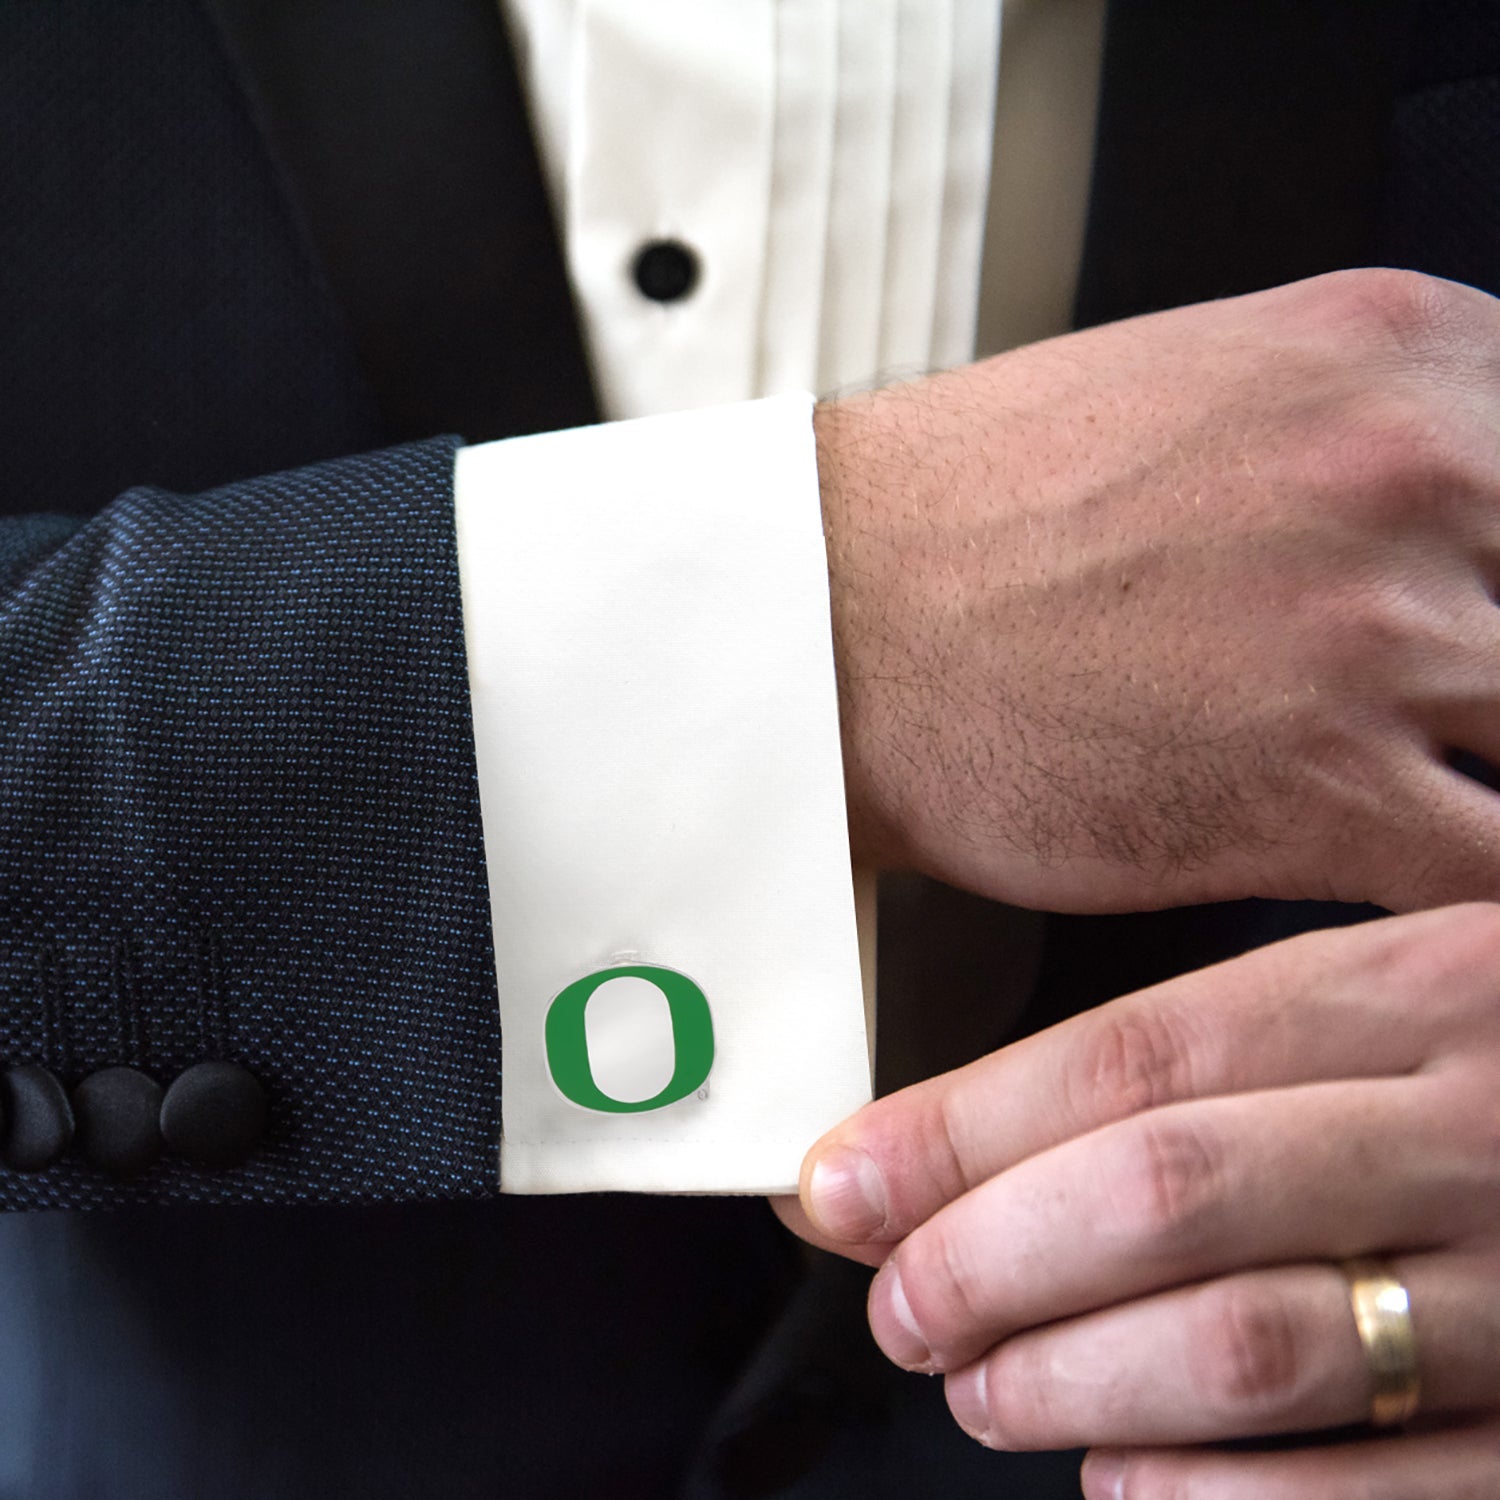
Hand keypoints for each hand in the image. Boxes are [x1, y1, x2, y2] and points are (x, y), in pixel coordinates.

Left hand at [775, 904, 1499, 1496]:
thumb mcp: (1384, 1007)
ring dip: (1072, 1379)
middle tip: (899, 1302)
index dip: (963, 1126)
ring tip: (981, 1389)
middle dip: (992, 1256)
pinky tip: (1122, 1485)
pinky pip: (1378, 1484)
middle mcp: (1476, 1122)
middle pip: (1170, 1190)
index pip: (1135, 1053)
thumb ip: (1205, 1064)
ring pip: (1251, 1342)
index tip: (843, 1182)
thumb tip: (948, 1143)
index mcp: (1414, 987)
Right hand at [818, 268, 1499, 912]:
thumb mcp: (1200, 392)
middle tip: (1470, 721)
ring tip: (1438, 794)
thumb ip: (1363, 432)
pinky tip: (1428, 901)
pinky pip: (1494, 878)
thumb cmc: (967, 518)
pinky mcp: (1316, 791)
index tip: (1499, 615)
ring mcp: (1373, 632)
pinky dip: (1478, 908)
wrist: (825, 617)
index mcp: (1389, 349)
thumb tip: (1455, 512)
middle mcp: (1407, 468)